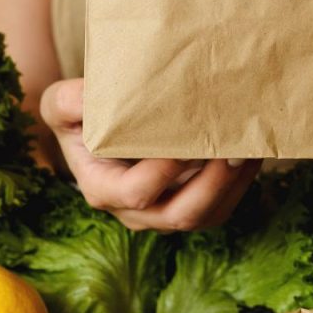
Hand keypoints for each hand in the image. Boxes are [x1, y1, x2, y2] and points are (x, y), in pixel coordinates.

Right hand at [40, 79, 260, 231]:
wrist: (95, 127)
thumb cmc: (79, 114)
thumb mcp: (62, 104)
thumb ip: (68, 101)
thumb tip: (87, 96)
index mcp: (102, 189)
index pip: (137, 192)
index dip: (165, 172)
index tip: (186, 142)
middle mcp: (133, 211)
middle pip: (179, 214)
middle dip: (211, 185)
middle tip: (231, 149)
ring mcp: (162, 212)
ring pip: (206, 216)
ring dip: (232, 186)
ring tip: (249, 150)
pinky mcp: (186, 204)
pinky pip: (218, 208)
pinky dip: (238, 185)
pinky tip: (250, 154)